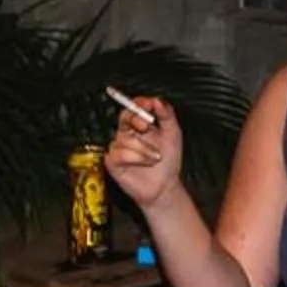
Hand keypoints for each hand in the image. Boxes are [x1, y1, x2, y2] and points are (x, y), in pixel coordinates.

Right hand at [103, 93, 183, 209]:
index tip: (149, 104)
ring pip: (125, 138)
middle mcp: (128, 134)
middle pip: (124, 116)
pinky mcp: (113, 162)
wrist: (165, 186)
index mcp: (140, 125)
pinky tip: (144, 163)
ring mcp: (120, 148)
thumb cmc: (168, 162)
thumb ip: (166, 114)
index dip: (139, 103)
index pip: (134, 107)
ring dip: (144, 148)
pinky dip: (136, 158)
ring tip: (155, 157)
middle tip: (147, 126)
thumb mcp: (173, 133)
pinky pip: (120, 154)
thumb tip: (157, 100)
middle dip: (136, 118)